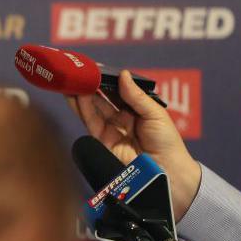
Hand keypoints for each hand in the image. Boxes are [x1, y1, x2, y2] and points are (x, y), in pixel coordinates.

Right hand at [67, 70, 200, 220]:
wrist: (166, 173)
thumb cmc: (167, 143)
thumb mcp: (155, 114)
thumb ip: (136, 96)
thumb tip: (122, 74)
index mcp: (136, 111)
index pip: (117, 92)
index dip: (106, 80)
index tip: (95, 67)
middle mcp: (120, 119)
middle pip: (101, 99)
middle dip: (90, 85)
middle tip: (79, 71)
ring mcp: (110, 130)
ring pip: (92, 108)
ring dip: (81, 94)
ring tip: (72, 79)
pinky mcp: (101, 141)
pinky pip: (90, 122)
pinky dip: (82, 108)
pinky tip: (77, 95)